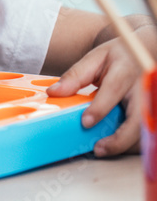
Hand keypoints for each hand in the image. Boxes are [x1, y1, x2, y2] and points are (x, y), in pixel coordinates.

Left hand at [46, 36, 144, 156]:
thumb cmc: (120, 56)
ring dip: (126, 144)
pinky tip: (116, 144)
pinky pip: (146, 131)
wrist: (149, 51)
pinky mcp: (153, 112)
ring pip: (144, 129)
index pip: (113, 90)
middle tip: (99, 148)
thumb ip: (76, 76)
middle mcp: (143, 88)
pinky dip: (132, 142)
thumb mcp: (96, 58)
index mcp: (125, 71)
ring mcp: (151, 102)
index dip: (99, 108)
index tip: (85, 122)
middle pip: (138, 118)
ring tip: (105, 148)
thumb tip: (54, 92)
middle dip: (120, 138)